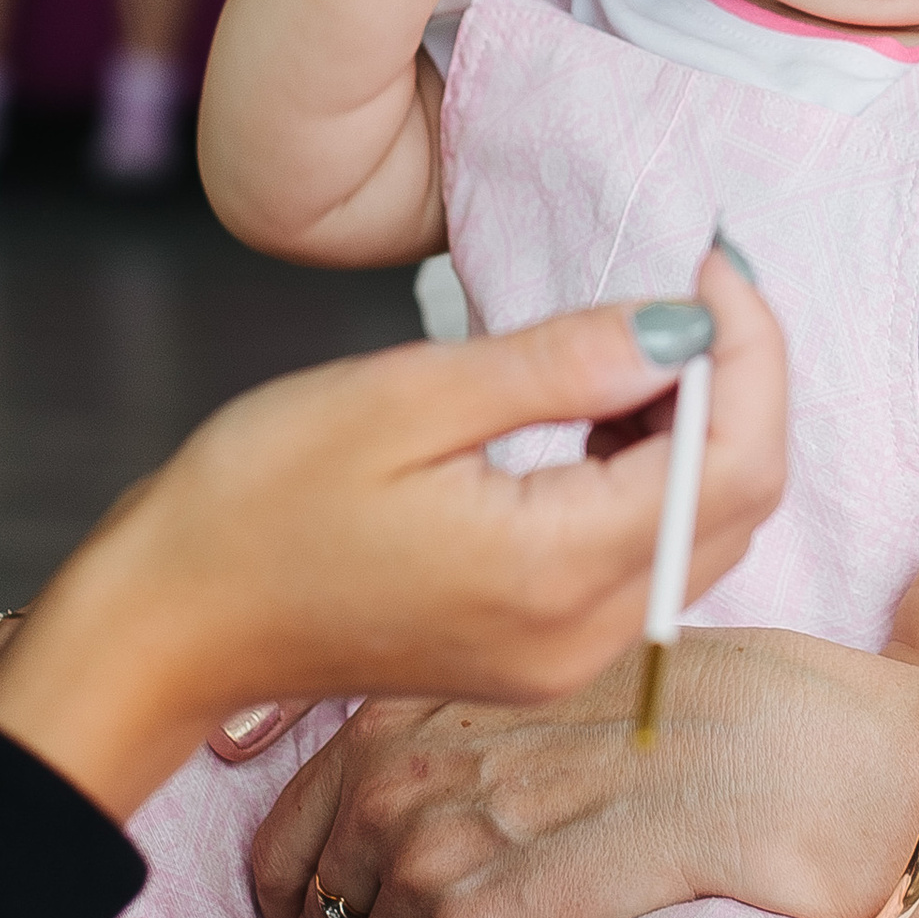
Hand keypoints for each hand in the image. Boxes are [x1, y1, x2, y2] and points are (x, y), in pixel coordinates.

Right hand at [0, 245, 784, 823]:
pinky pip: (649, 558)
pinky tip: (607, 405)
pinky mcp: (542, 652)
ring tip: (643, 333)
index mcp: (555, 572)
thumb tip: (684, 322)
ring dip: (703, 427)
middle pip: (739, 502)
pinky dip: (656, 474)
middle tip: (695, 282)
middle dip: (741, 382)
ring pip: (705, 532)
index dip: (749, 350)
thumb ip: (557, 363)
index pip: (732, 461)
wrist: (169, 623)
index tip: (713, 261)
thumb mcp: (405, 399)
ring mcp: (566, 656)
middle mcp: (583, 635)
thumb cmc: (258, 501)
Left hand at [249, 625, 918, 917]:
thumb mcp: (571, 695)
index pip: (300, 816)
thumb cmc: (720, 720)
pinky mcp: (513, 899)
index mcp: (434, 694)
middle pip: (321, 897)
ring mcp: (467, 821)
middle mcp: (429, 749)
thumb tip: (415, 817)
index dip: (292, 906)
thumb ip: (485, 737)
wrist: (815, 757)